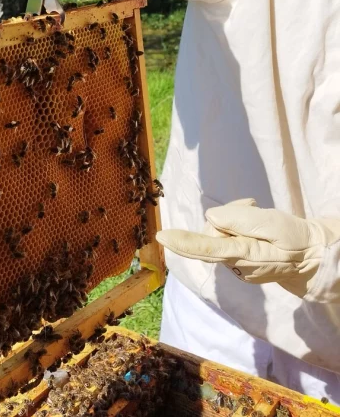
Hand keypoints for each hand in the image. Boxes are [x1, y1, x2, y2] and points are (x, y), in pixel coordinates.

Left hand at [157, 199, 339, 297]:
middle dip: (227, 215)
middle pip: (211, 230)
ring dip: (233, 218)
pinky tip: (254, 227)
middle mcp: (234, 264)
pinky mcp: (235, 262)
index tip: (162, 236)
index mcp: (243, 255)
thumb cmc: (292, 238)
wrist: (308, 256)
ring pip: (217, 231)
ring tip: (256, 215)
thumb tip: (211, 217)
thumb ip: (242, 220)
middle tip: (252, 206)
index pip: (209, 248)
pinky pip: (224, 237)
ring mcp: (234, 265)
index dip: (185, 242)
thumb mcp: (273, 223)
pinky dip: (236, 227)